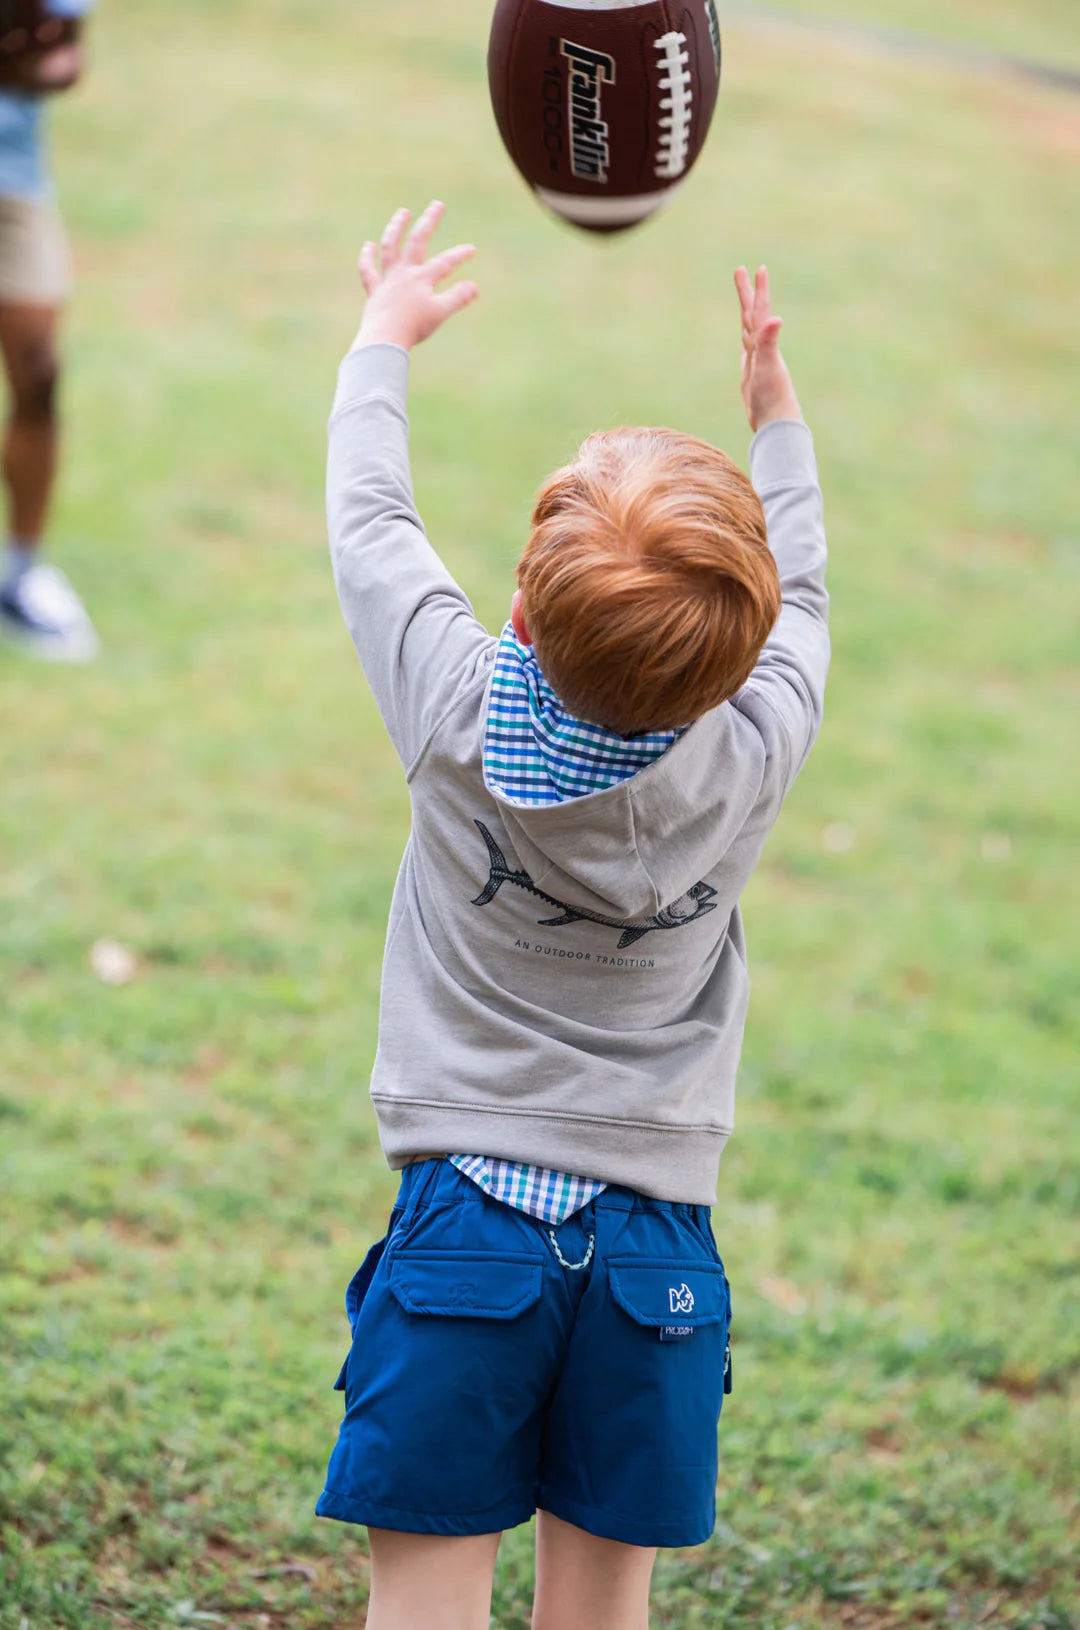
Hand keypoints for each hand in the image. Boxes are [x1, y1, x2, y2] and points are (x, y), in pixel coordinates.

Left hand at [352, 202, 477, 352]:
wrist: (384, 339)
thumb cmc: (413, 327)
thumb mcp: (440, 312)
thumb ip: (458, 297)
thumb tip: (475, 286)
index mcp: (422, 278)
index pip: (446, 262)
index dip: (460, 254)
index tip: (472, 249)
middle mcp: (404, 273)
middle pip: (418, 241)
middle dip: (430, 221)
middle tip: (438, 204)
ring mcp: (388, 280)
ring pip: (390, 246)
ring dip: (396, 227)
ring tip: (403, 213)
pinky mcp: (375, 290)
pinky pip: (368, 270)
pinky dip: (367, 257)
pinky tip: (369, 246)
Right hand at [734, 265, 802, 432]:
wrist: (775, 424)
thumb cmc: (773, 397)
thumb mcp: (768, 367)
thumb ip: (769, 342)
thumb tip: (775, 319)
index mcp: (764, 344)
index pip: (759, 311)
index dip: (759, 290)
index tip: (758, 269)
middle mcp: (761, 349)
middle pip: (751, 315)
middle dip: (746, 292)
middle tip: (741, 270)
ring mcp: (756, 361)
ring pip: (749, 329)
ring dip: (746, 311)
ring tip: (744, 296)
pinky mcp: (752, 374)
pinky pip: (747, 349)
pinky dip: (746, 337)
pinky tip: (746, 337)